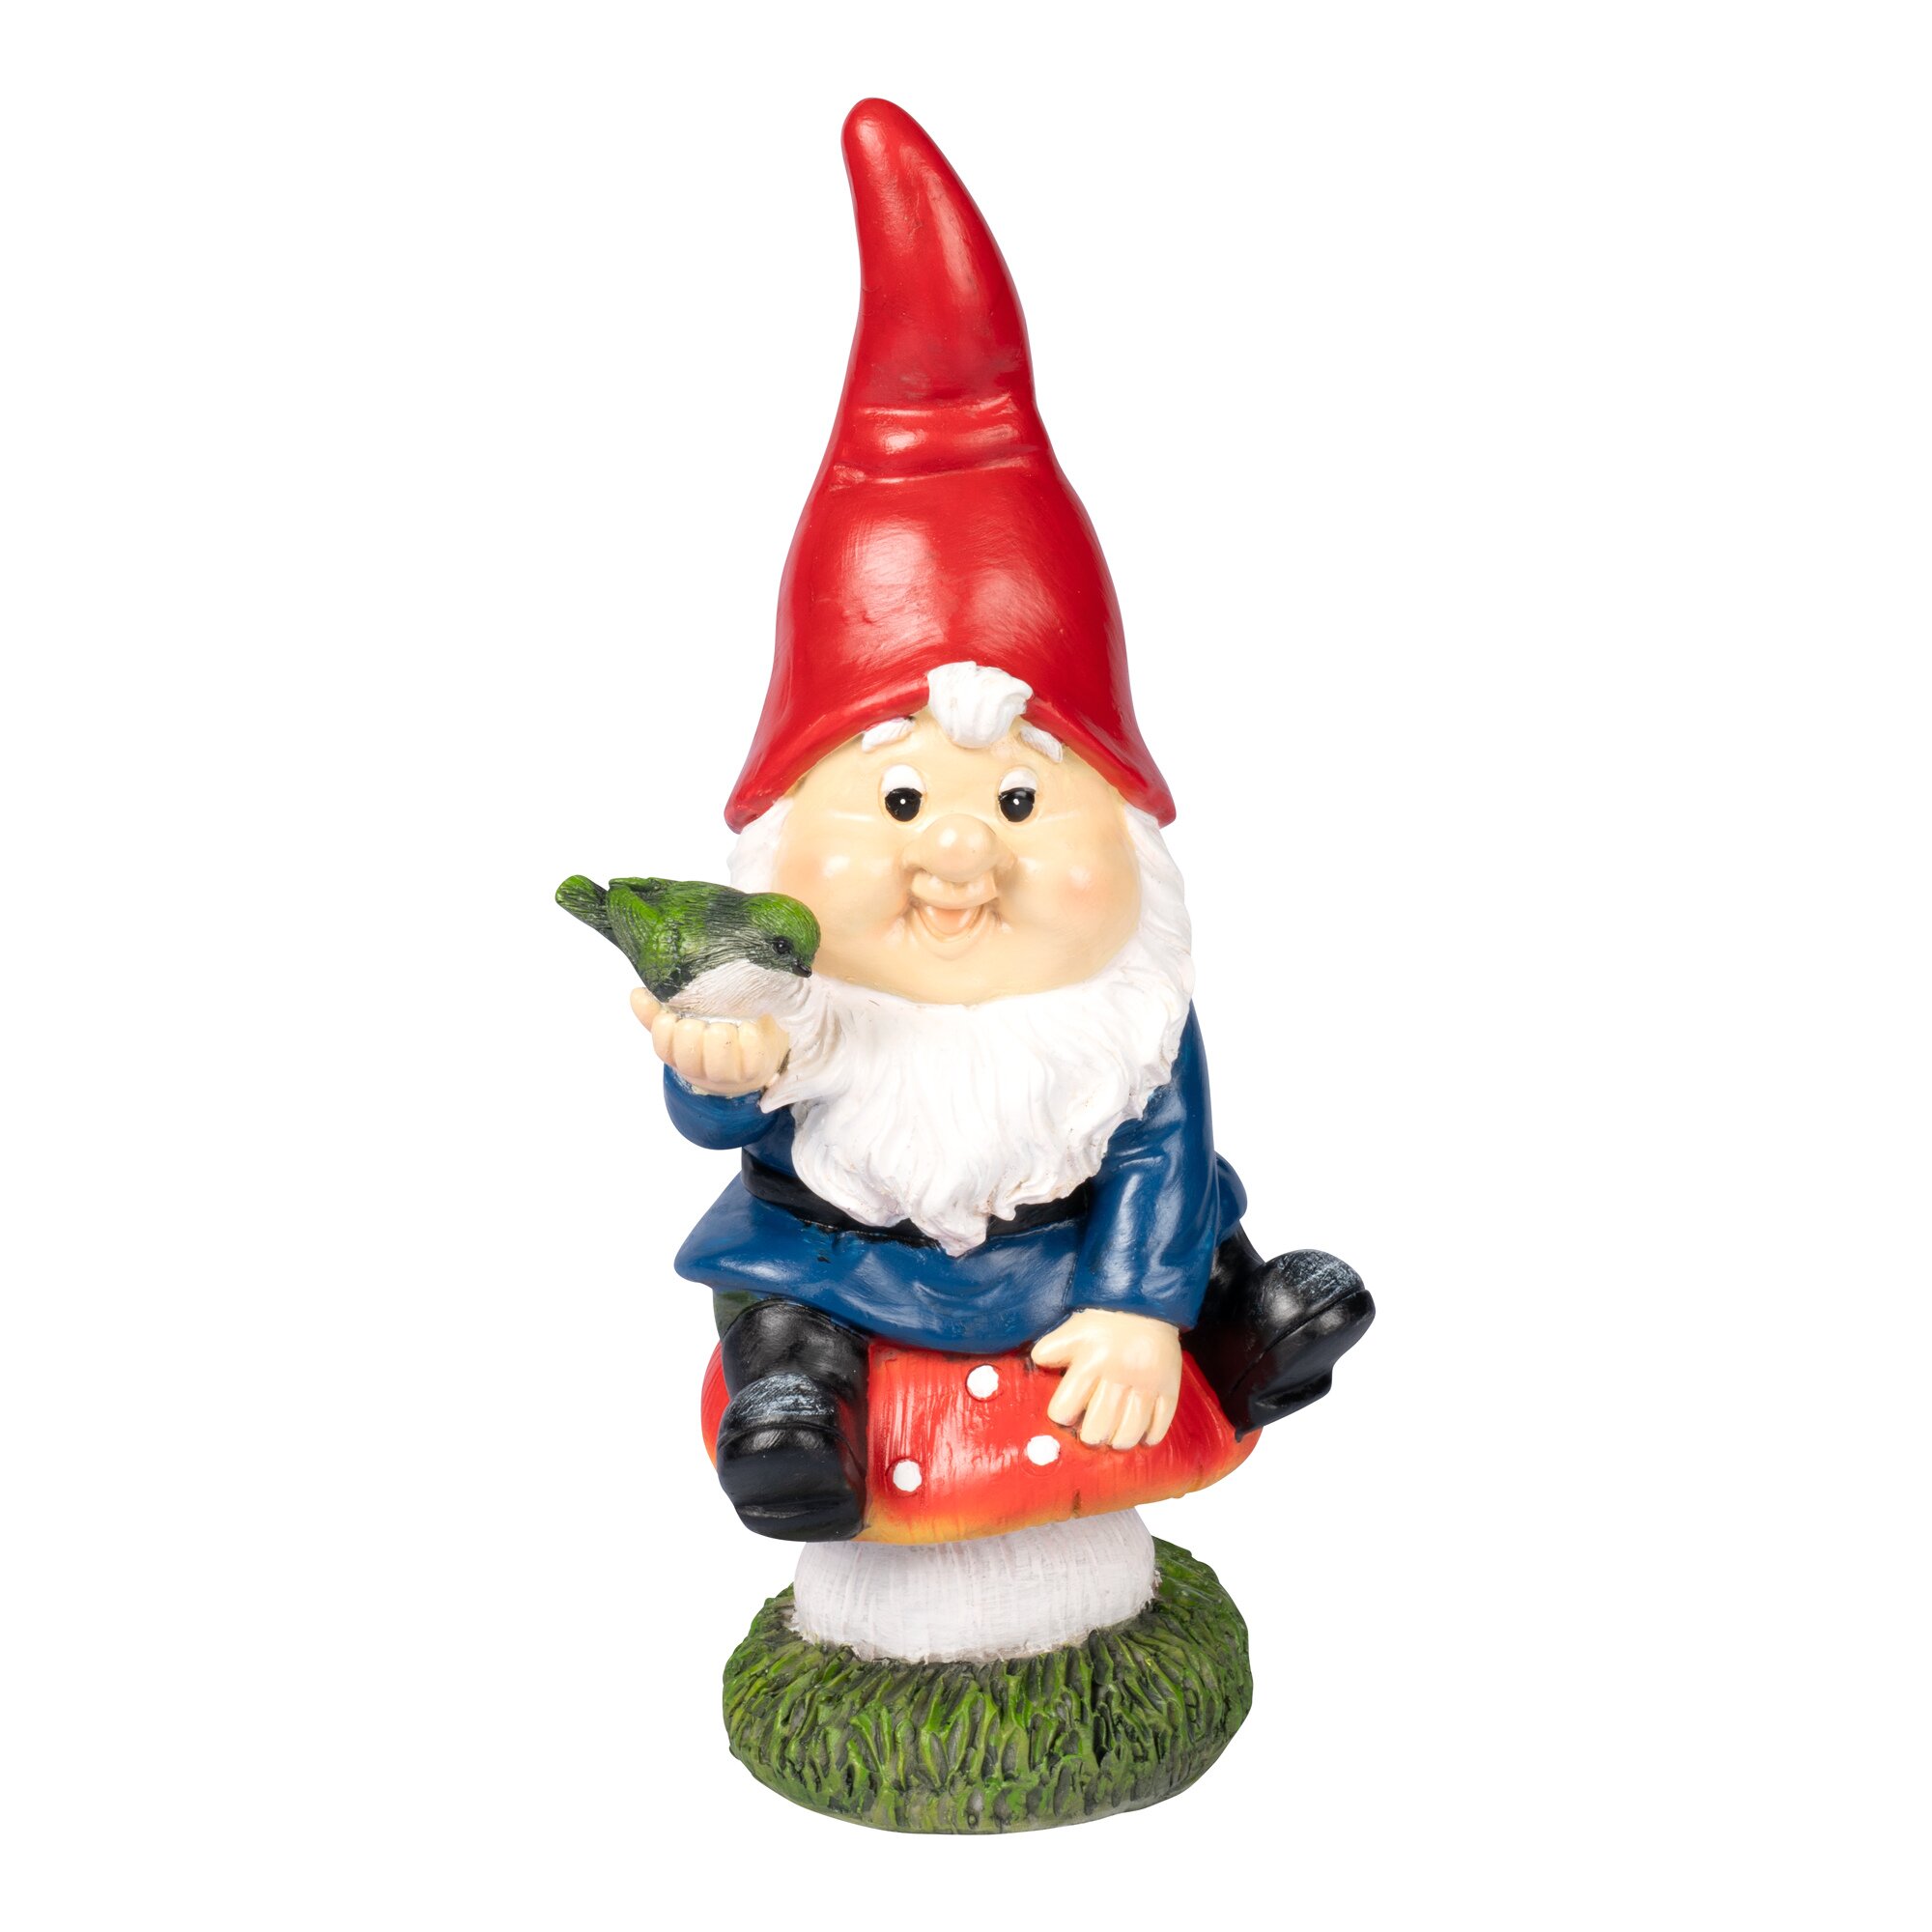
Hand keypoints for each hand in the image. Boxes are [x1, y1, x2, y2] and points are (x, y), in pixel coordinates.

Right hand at [630, 987, 788, 1096]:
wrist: (758, 1050)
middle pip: (688, 1057)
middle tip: (703, 1021)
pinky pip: (750, 1056)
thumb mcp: (685, 1020)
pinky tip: (748, 1027)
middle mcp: (702, 1069)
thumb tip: (636, 994)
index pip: (663, 1049)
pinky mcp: (756, 1068)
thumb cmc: (716, 1031)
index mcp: (680, 1055)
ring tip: (725, 1024)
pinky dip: (748, 1037)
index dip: (665, 1031)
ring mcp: (730, 1073)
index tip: (672, 1016)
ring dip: (720, 1037)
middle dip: (694, 1033)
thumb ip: (658, 1011)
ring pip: (717, 1063)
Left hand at [1030, 1309, 1182, 1449]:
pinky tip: (1141, 1436)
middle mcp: (1119, 1374)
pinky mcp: (1169, 1387)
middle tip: (1091, 1432)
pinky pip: (1160, 1424)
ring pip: (1129, 1432)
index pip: (1066, 1409)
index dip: (1063, 1416)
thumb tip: (1037, 1365)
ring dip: (1118, 1441)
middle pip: (1098, 1428)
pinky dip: (1149, 1436)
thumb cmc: (1104, 1321)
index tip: (1067, 1414)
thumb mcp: (1072, 1330)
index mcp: (1090, 1361)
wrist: (1146, 1304)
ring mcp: (1147, 1383)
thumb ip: (1051, 1350)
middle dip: (1090, 1436)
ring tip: (1114, 1437)